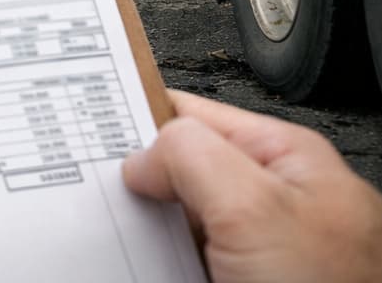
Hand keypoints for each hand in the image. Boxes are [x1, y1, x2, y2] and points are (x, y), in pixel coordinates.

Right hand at [122, 90, 381, 282]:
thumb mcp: (253, 206)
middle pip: (183, 176)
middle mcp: (279, 202)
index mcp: (287, 158)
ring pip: (183, 231)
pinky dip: (167, 271)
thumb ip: (191, 156)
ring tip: (138, 247)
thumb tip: (144, 159)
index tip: (93, 136)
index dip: (139, 120)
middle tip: (113, 204)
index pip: (192, 115)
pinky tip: (158, 273)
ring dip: (152, 239)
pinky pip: (192, 270)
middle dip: (145, 190)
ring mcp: (266, 254)